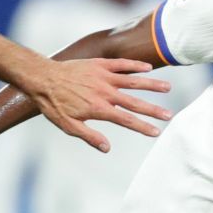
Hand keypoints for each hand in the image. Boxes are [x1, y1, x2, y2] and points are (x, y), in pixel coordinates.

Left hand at [23, 58, 171, 151]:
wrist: (43, 78)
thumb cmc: (54, 105)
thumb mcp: (68, 126)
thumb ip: (89, 136)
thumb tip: (107, 148)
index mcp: (99, 109)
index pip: (127, 120)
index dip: (143, 127)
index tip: (156, 132)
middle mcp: (105, 92)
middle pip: (135, 102)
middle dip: (153, 110)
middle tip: (169, 115)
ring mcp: (104, 77)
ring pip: (133, 81)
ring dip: (151, 85)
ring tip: (167, 88)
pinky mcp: (100, 65)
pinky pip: (122, 65)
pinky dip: (135, 66)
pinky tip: (149, 68)